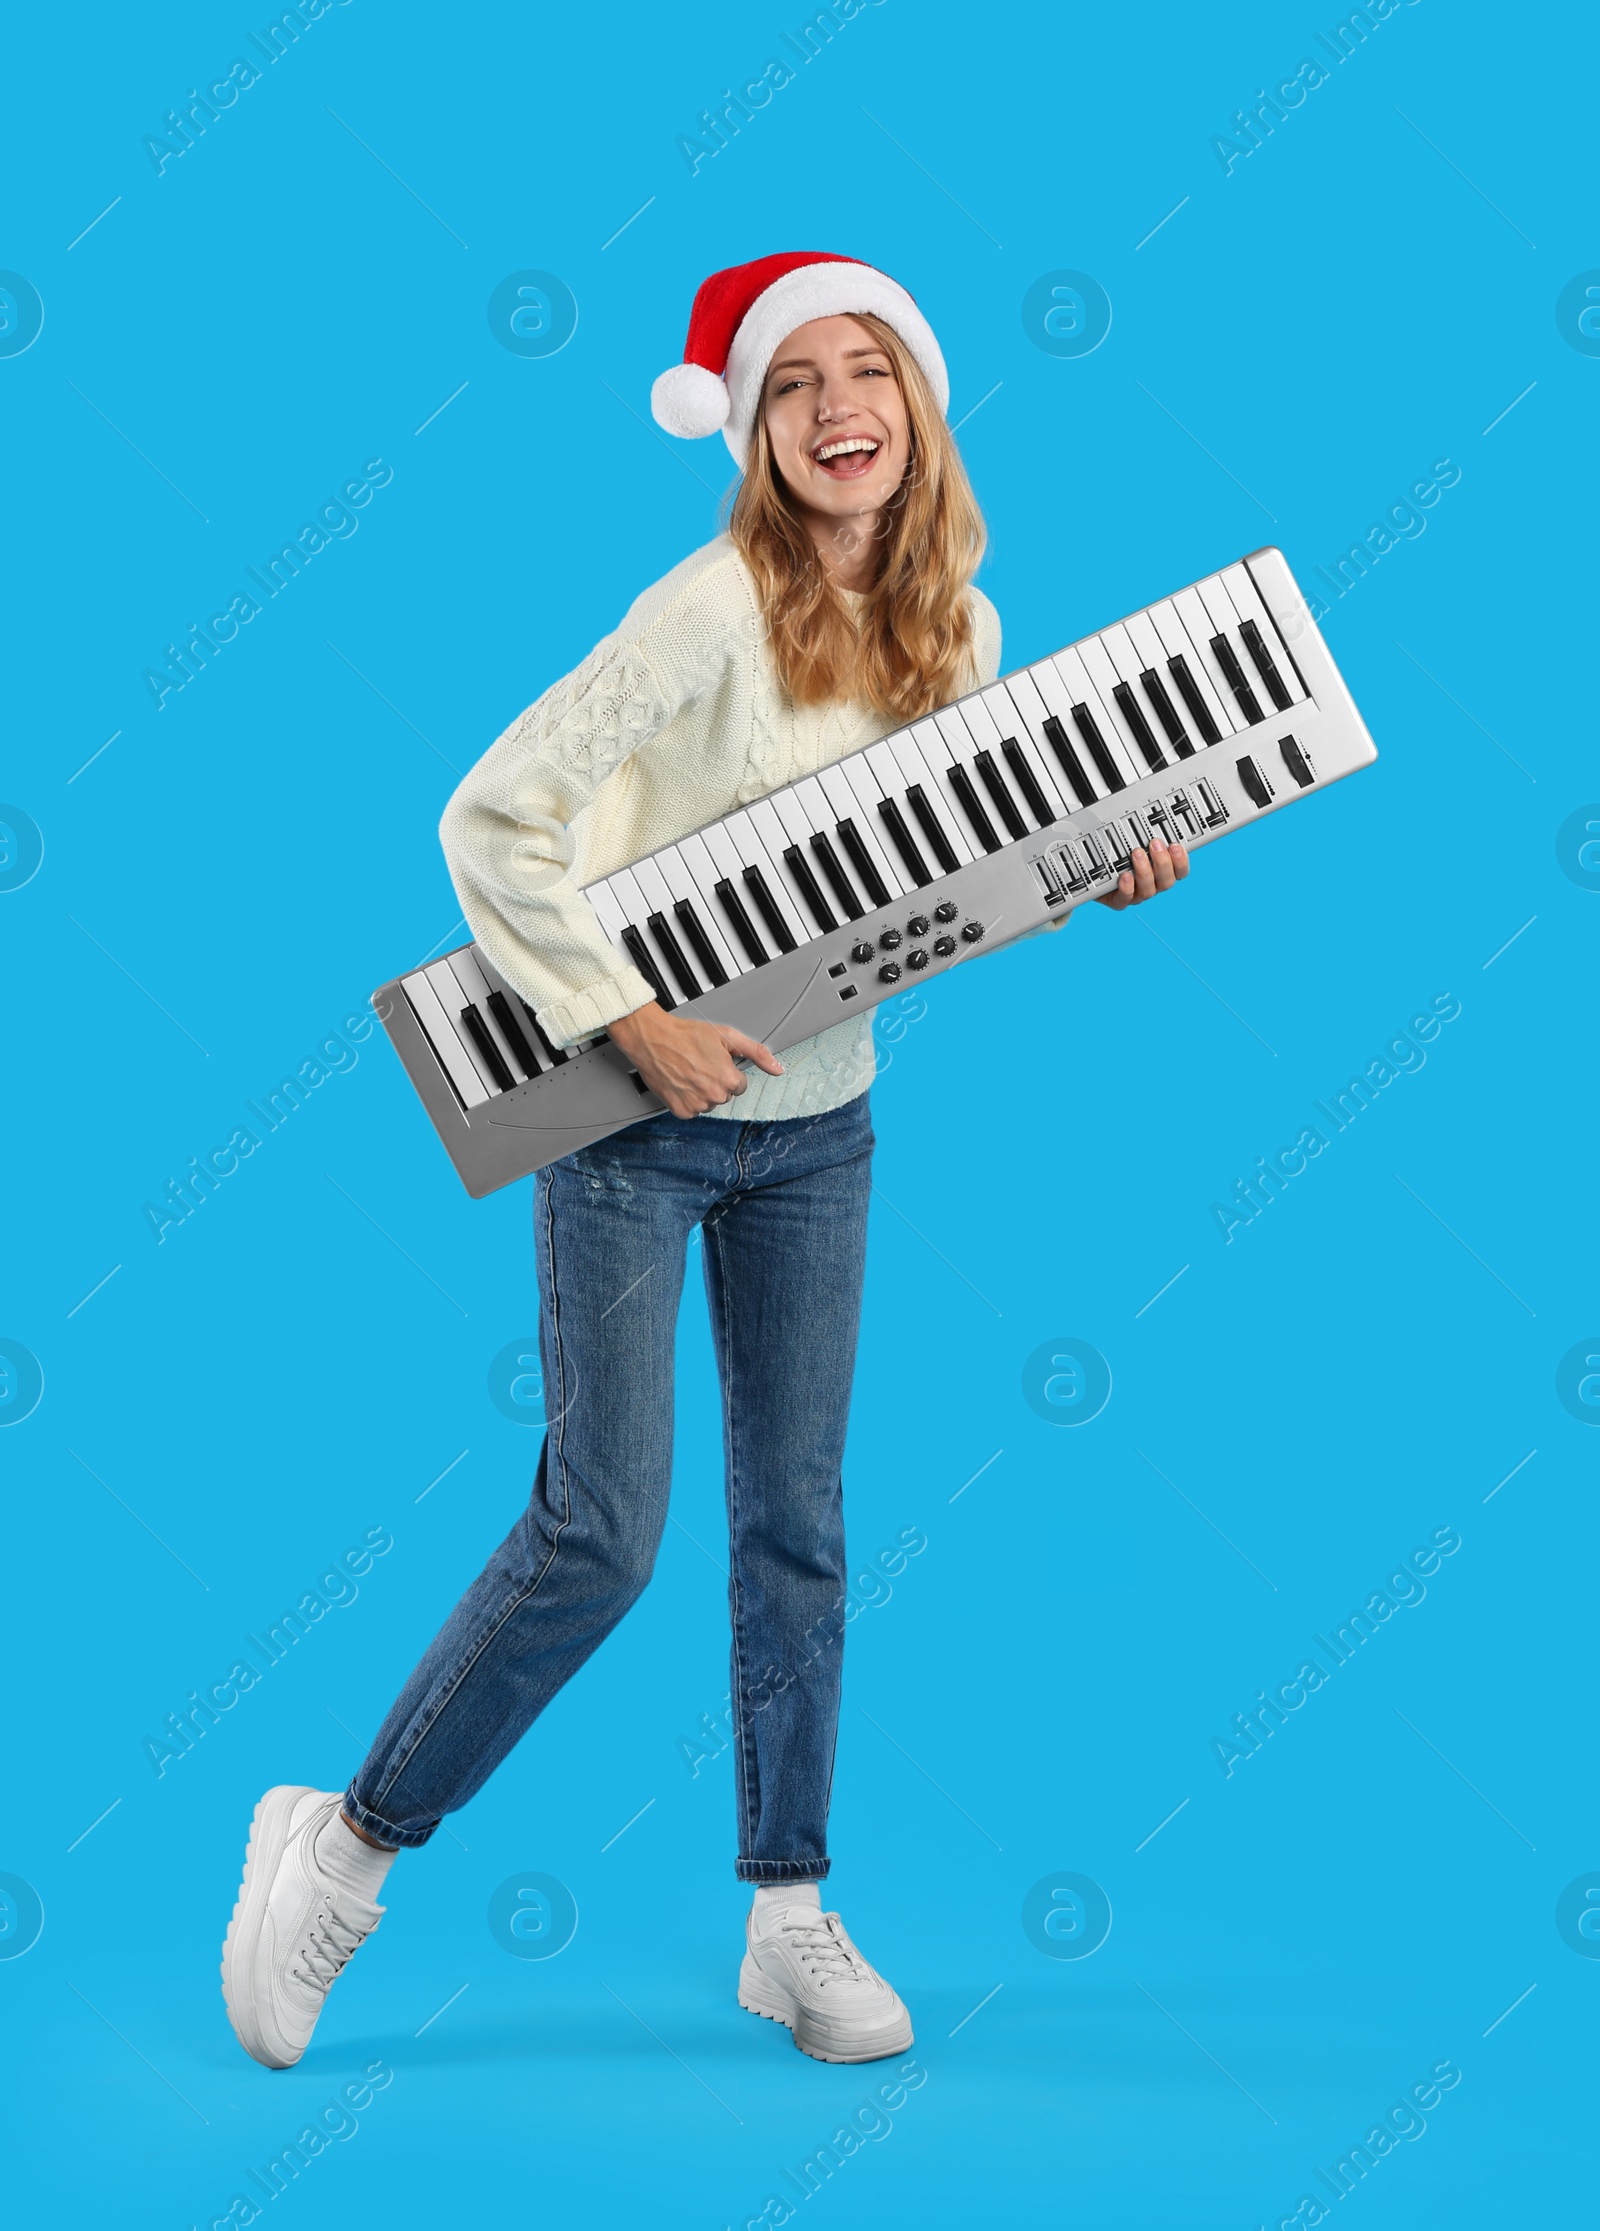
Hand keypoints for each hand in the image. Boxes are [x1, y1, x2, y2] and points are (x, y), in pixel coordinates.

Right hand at [607, 1001, 782, 1116]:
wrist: (653, 1039)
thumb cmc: (686, 1035)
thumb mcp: (727, 1036)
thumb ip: (756, 1053)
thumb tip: (777, 1068)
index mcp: (729, 1079)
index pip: (739, 1085)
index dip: (727, 1071)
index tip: (715, 1062)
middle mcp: (714, 1095)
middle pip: (724, 1095)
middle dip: (715, 1081)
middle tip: (699, 1064)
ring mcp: (697, 1105)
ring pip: (708, 1103)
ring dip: (702, 1091)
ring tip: (688, 1071)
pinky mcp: (681, 1111)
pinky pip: (692, 1110)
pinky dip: (687, 1098)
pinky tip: (681, 1082)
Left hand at [1095, 836, 1188, 910]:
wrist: (1096, 874)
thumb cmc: (1119, 855)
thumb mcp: (1133, 840)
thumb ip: (1145, 833)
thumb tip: (1151, 812)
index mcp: (1161, 873)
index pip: (1180, 872)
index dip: (1181, 861)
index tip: (1175, 846)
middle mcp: (1152, 885)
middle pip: (1167, 882)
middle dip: (1162, 862)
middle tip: (1154, 844)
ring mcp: (1136, 895)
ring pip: (1148, 891)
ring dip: (1144, 871)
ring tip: (1136, 853)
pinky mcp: (1118, 900)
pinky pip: (1125, 899)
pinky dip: (1126, 888)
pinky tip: (1125, 876)